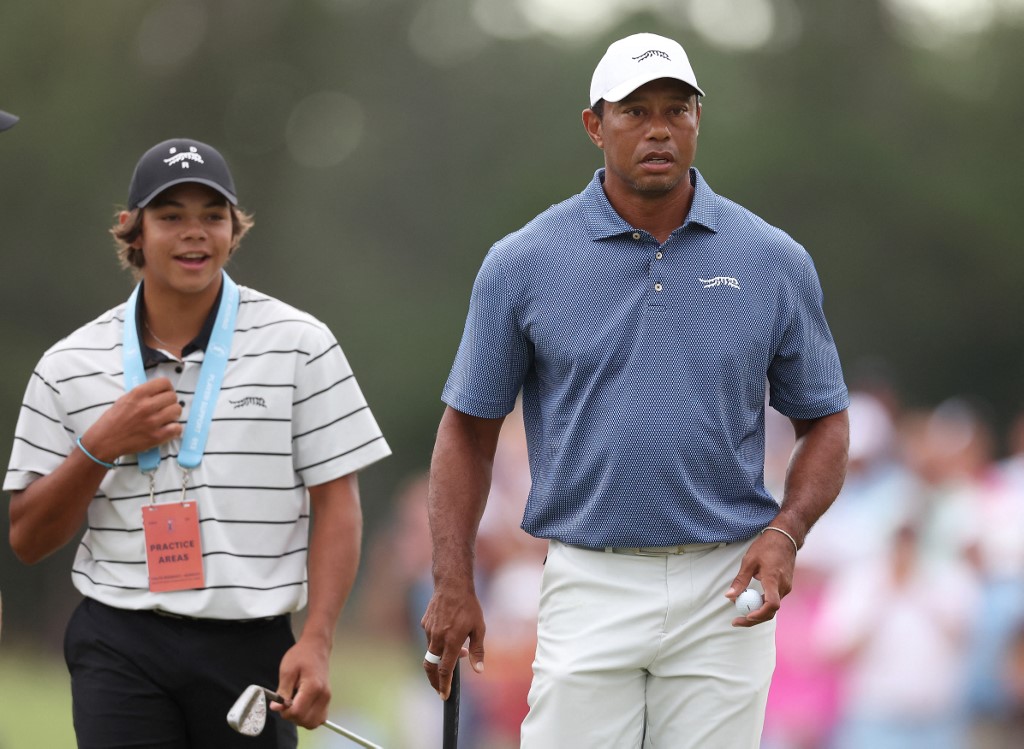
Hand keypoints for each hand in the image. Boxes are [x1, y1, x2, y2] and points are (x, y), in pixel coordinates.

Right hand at [82, 377, 182, 461]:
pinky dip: (175, 429)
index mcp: (137, 394)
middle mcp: (146, 406)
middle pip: (173, 397)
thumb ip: (142, 394)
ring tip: (166, 418)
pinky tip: (167, 429)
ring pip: (177, 411)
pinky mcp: (156, 436)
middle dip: (170, 402)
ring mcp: (152, 422)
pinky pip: (177, 428)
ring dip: (174, 415)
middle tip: (164, 408)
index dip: (167, 388)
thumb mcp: (124, 399)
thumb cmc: (113, 420)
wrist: (104, 441)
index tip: (165, 393)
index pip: (164, 382)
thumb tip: (159, 391)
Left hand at [271, 637, 331, 728]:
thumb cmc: (301, 656)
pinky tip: (303, 707)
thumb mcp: (287, 671)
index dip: (285, 712)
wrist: (317, 648)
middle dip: (293, 717)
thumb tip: (276, 708)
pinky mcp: (327, 700)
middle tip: (287, 703)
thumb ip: (282, 692)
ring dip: (301, 719)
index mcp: (313, 687)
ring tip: (295, 704)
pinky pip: (319, 718)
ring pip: (313, 723)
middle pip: (306, 721)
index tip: (280, 703)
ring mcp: (327, 698)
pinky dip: (309, 717)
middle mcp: (323, 695)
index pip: (297, 712)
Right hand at [421, 583, 484, 698]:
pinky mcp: (424, 624)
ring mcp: (429, 631)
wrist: (452, 585)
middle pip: (431, 666)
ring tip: (459, 652)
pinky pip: (430, 639)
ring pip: (432, 652)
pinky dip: (438, 644)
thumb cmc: (469, 606)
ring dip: (441, 658)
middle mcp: (437, 638)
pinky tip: (450, 635)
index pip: (445, 670)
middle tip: (440, 688)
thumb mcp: (479, 629)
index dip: (444, 685)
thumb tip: (479, 670)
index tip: (444, 696)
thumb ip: (478, 651)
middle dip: (435, 680)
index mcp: (452, 641)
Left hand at [724, 532, 795, 627]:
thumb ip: (740, 581)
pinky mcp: (785, 586)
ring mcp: (786, 587)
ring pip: (772, 607)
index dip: (759, 614)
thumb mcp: (749, 562)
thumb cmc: (766, 547)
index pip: (771, 604)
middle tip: (736, 622)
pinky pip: (774, 600)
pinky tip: (751, 602)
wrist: (785, 539)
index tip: (746, 616)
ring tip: (740, 613)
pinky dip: (762, 604)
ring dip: (758, 613)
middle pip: (771, 611)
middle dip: (754, 620)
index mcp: (773, 579)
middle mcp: (782, 586)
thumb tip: (729, 596)